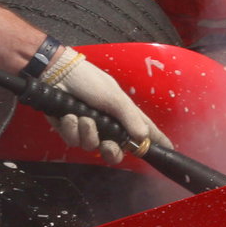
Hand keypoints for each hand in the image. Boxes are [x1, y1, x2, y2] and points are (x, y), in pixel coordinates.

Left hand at [45, 48, 172, 163]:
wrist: (57, 75)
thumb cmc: (89, 81)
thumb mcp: (114, 97)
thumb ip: (129, 117)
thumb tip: (143, 137)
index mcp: (123, 115)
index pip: (144, 131)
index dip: (155, 142)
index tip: (168, 150)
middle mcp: (107, 125)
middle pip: (115, 151)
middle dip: (111, 151)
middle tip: (108, 144)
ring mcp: (88, 129)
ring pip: (91, 146)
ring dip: (88, 132)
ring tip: (83, 117)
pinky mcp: (70, 130)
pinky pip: (73, 140)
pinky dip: (71, 128)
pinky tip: (69, 115)